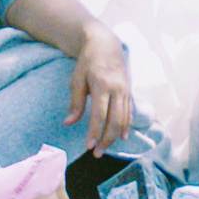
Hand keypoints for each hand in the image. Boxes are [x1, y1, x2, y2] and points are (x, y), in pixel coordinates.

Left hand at [62, 23, 132, 152]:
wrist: (106, 44)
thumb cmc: (88, 61)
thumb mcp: (77, 79)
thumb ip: (75, 102)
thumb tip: (69, 123)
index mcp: (103, 85)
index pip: (100, 114)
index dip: (95, 132)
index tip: (88, 146)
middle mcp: (118, 89)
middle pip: (116, 120)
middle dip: (107, 139)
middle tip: (96, 154)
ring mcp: (126, 90)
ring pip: (124, 118)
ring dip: (115, 136)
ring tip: (105, 149)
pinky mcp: (129, 91)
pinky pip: (129, 111)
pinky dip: (126, 125)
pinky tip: (122, 137)